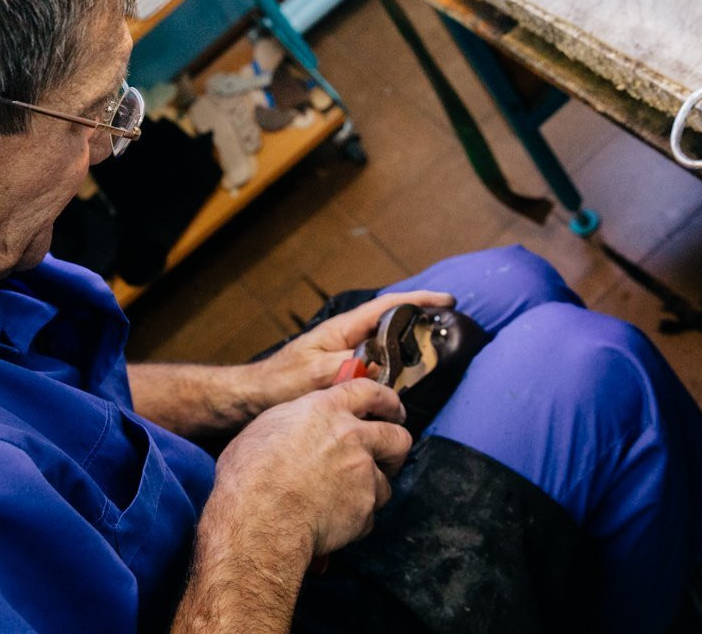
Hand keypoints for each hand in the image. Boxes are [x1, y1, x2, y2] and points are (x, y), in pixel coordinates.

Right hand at [208, 378, 411, 557]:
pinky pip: (369, 515)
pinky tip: (333, 521)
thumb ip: (299, 419)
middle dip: (395, 447)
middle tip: (387, 457)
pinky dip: (356, 519)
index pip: (370, 392)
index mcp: (326, 410)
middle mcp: (352, 437)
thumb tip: (304, 424)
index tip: (391, 409)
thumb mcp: (268, 426)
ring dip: (370, 490)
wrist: (258, 515)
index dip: (385, 400)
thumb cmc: (250, 473)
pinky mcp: (365, 509)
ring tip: (345, 498)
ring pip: (385, 482)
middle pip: (397, 436)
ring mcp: (363, 473)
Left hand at [253, 290, 454, 409]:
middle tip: (448, 331)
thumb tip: (379, 371)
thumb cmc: (277, 384)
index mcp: (342, 331)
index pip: (386, 307)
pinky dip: (393, 377)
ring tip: (435, 361)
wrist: (252, 399)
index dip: (418, 301)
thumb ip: (346, 368)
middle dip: (420, 324)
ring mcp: (345, 358)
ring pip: (386, 352)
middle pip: (391, 326)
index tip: (446, 301)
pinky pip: (376, 373)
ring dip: (409, 354)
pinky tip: (405, 390)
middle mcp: (346, 341)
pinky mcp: (342, 378)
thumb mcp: (314, 375)